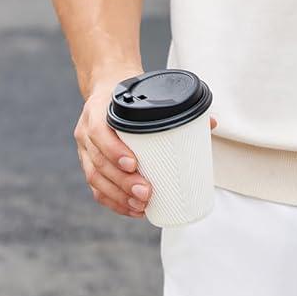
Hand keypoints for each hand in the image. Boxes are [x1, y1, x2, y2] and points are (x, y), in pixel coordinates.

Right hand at [74, 72, 217, 219]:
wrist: (107, 86)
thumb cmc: (131, 93)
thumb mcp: (144, 92)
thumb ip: (176, 108)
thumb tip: (211, 123)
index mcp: (98, 111)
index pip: (99, 132)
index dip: (113, 150)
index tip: (134, 164)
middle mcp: (86, 132)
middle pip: (99, 162)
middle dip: (122, 182)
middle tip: (146, 192)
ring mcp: (84, 149)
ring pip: (95, 178)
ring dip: (118, 196)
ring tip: (141, 205)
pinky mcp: (88, 163)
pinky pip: (96, 188)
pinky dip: (113, 201)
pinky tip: (131, 209)